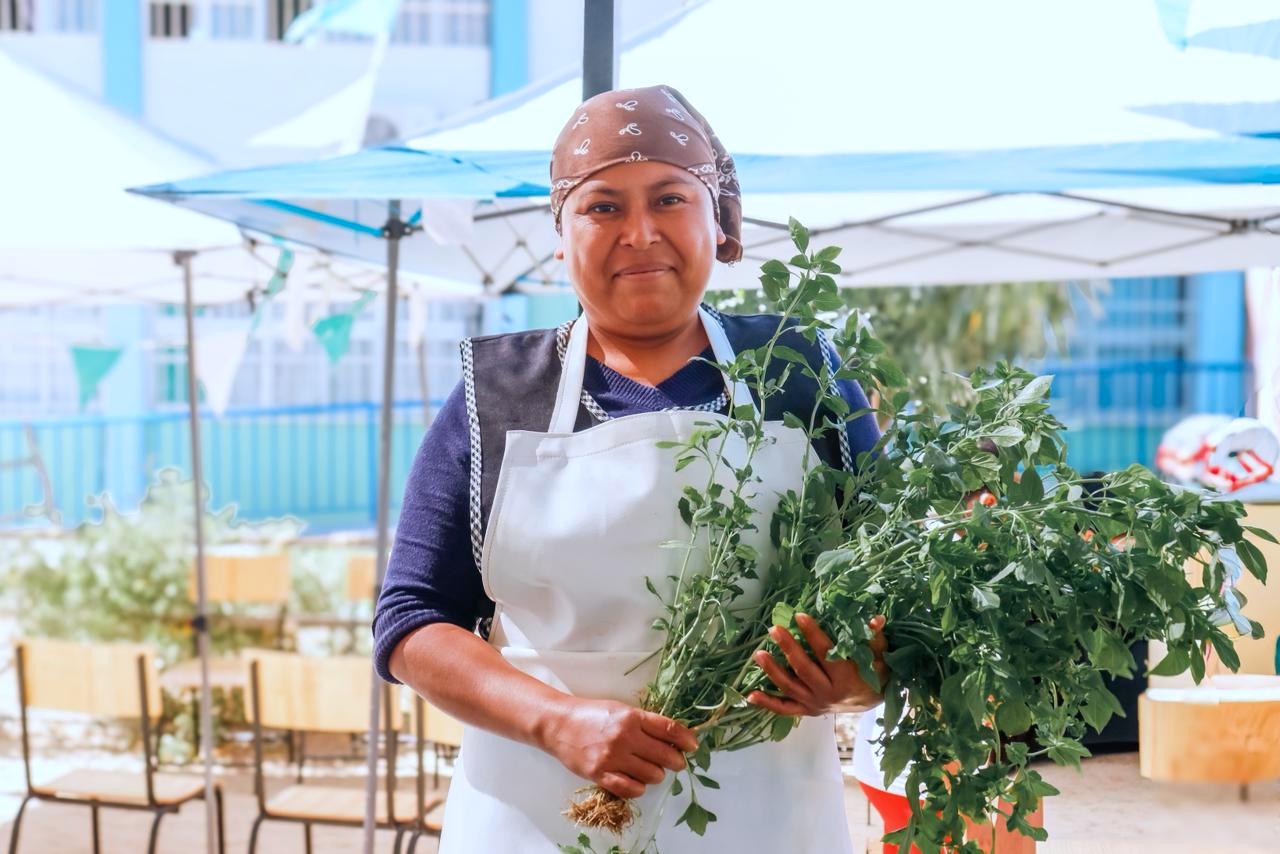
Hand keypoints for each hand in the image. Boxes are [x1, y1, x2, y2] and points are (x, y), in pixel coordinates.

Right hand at [539, 697, 697, 799]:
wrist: (558, 723)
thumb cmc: (591, 714)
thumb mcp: (620, 710)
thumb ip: (644, 722)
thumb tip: (672, 737)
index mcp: (632, 717)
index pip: (669, 730)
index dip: (686, 740)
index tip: (693, 746)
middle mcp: (625, 737)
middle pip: (665, 755)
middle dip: (676, 761)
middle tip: (675, 762)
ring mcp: (612, 757)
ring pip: (652, 775)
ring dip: (656, 775)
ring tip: (651, 770)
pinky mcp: (600, 774)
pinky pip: (631, 789)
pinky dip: (639, 788)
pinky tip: (637, 781)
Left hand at [747, 613, 886, 715]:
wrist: (874, 701)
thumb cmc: (876, 672)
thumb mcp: (879, 654)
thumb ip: (875, 636)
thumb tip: (875, 618)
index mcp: (846, 678)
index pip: (825, 653)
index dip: (812, 634)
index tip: (799, 616)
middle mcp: (828, 693)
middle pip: (803, 669)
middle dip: (788, 648)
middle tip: (774, 629)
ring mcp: (816, 704)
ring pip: (790, 687)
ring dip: (772, 671)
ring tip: (758, 654)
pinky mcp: (808, 711)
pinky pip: (785, 709)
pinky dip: (768, 704)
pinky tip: (750, 695)